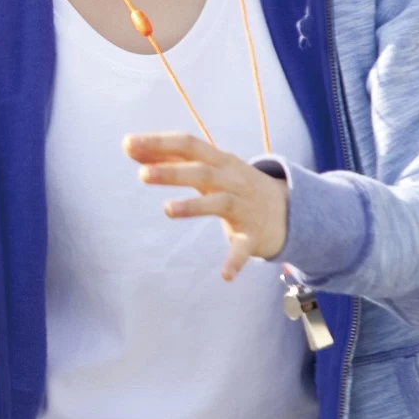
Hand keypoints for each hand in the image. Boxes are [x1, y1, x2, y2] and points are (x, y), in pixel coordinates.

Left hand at [125, 132, 288, 281]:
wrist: (291, 209)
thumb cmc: (235, 184)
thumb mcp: (209, 167)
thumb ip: (170, 158)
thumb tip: (128, 145)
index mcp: (220, 160)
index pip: (188, 144)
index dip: (159, 143)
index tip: (128, 144)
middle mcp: (232, 180)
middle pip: (201, 172)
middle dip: (172, 172)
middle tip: (142, 175)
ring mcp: (245, 207)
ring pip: (219, 203)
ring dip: (194, 206)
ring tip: (167, 210)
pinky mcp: (254, 235)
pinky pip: (243, 248)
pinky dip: (235, 260)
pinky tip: (224, 275)